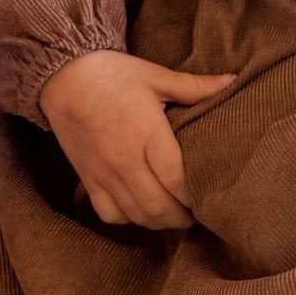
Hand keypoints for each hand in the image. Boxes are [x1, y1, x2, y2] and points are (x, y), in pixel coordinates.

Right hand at [38, 50, 233, 230]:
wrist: (63, 76)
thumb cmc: (113, 73)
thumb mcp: (156, 75)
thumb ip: (194, 86)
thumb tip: (231, 80)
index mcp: (147, 134)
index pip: (176, 180)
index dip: (195, 197)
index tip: (209, 199)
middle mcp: (125, 160)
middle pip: (158, 205)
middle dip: (181, 217)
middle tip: (196, 215)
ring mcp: (104, 173)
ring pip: (135, 214)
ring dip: (158, 221)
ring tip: (174, 216)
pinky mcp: (88, 178)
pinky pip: (108, 212)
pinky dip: (127, 218)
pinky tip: (139, 210)